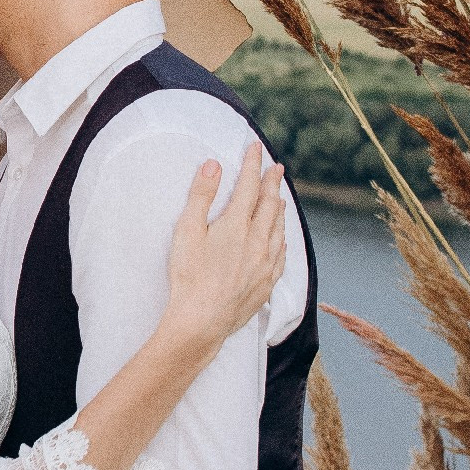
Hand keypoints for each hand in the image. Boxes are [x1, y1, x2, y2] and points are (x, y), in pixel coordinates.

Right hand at [165, 144, 287, 352]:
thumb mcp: (187, 231)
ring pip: (278, 229)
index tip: (255, 148)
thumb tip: (214, 165)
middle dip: (271, 183)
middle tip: (275, 167)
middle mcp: (258, 242)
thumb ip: (201, 196)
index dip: (252, 164)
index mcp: (237, 226)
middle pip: (269, 205)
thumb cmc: (188, 277)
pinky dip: (282, 239)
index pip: (249, 186)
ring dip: (279, 209)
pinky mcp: (266, 284)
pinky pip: (281, 254)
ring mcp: (265, 264)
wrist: (201, 321)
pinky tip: (280, 239)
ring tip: (279, 197)